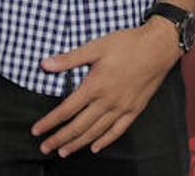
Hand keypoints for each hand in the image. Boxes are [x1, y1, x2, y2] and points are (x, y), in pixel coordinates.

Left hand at [32, 18, 181, 156]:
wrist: (158, 47)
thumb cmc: (126, 44)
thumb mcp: (95, 47)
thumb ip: (69, 59)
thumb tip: (45, 64)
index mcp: (94, 86)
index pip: (66, 110)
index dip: (49, 122)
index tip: (36, 131)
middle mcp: (107, 101)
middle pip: (78, 126)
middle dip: (59, 138)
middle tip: (45, 148)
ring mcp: (122, 108)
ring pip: (96, 132)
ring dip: (78, 143)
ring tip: (64, 152)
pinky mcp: (134, 110)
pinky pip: (117, 131)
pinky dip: (105, 141)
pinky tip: (95, 147)